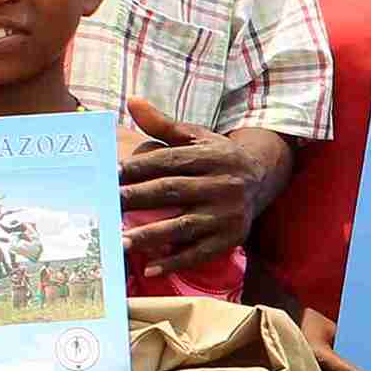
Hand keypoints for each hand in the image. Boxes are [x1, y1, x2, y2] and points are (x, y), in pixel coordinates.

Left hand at [118, 99, 279, 274]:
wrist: (262, 177)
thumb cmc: (218, 156)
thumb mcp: (197, 136)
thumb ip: (163, 125)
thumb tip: (132, 102)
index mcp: (212, 157)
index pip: (170, 162)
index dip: (139, 167)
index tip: (111, 175)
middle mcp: (223, 184)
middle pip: (173, 192)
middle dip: (138, 199)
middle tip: (108, 206)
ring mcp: (228, 214)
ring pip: (184, 225)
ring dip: (152, 235)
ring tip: (122, 242)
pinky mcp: (231, 238)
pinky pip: (200, 252)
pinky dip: (175, 261)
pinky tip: (149, 268)